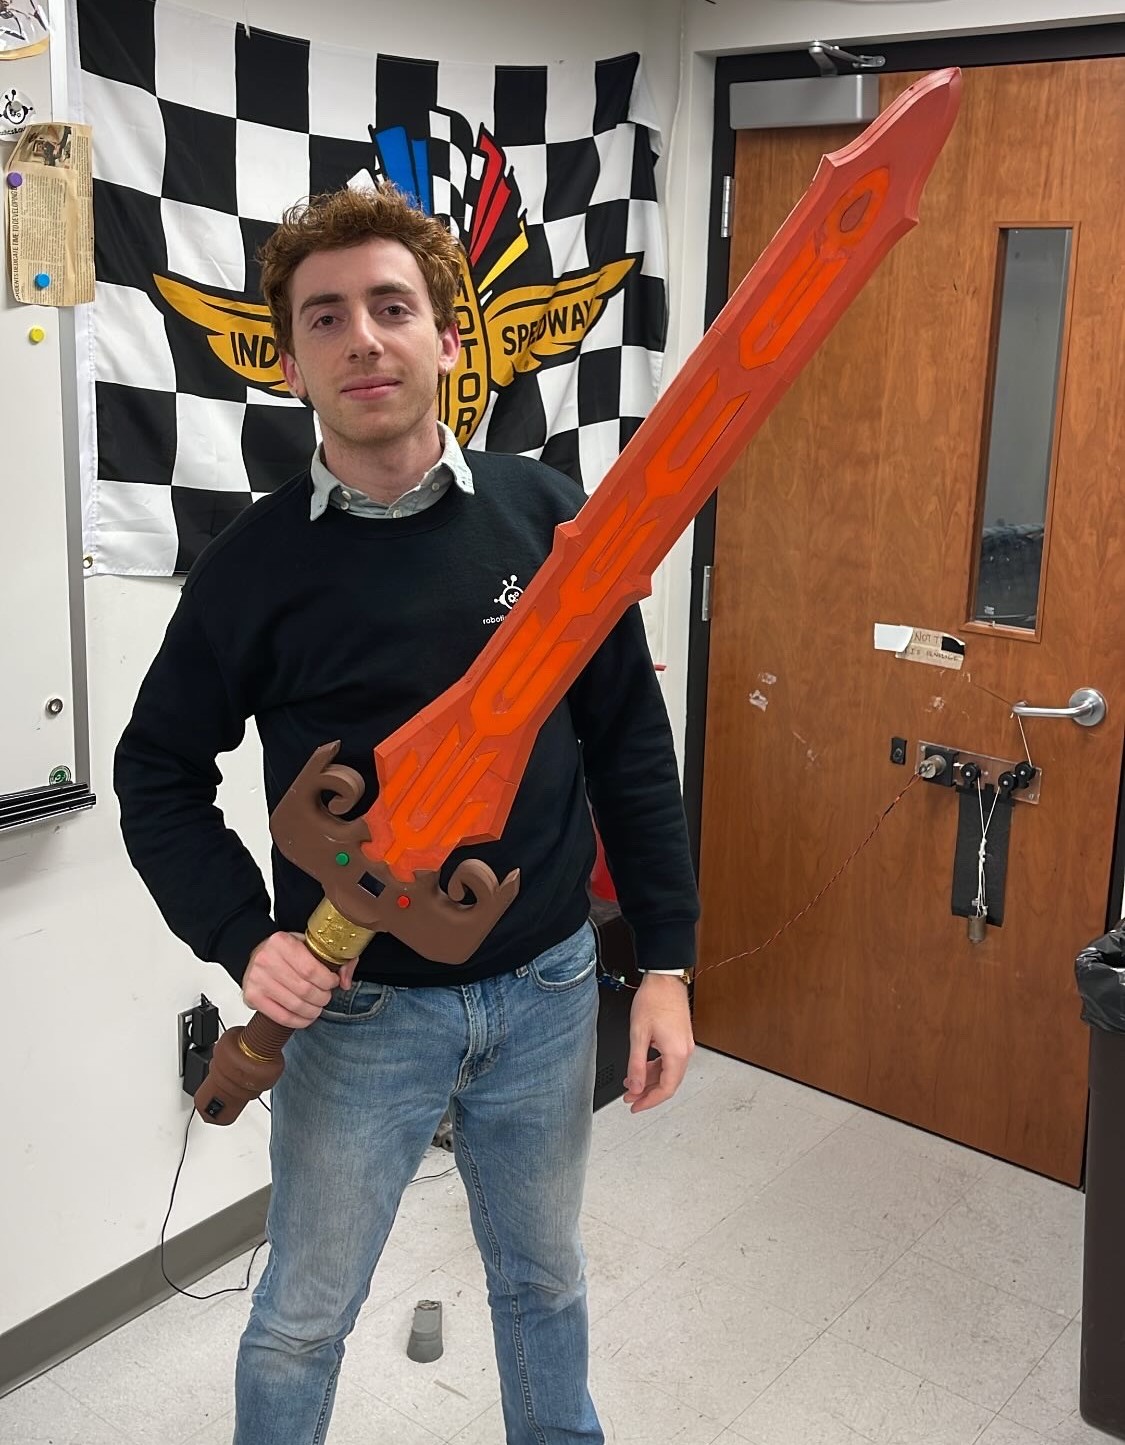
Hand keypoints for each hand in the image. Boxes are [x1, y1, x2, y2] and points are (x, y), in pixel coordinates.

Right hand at [242, 931, 356, 1028]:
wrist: (258, 953)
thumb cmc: (287, 950)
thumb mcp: (310, 944)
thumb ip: (335, 958)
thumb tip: (345, 982)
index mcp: (281, 942)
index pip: (311, 970)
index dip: (328, 981)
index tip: (333, 982)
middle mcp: (266, 959)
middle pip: (305, 990)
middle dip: (322, 998)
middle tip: (326, 996)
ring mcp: (257, 979)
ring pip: (295, 1005)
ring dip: (313, 1011)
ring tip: (317, 1007)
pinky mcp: (252, 997)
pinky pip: (282, 1017)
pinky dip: (299, 1021)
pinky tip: (306, 1017)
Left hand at [623, 973, 693, 1112]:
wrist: (665, 979)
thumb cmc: (654, 1000)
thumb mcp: (638, 1035)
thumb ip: (636, 1065)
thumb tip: (635, 1086)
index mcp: (676, 1052)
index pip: (666, 1089)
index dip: (649, 1101)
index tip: (635, 1106)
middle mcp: (685, 1051)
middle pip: (669, 1083)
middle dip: (648, 1093)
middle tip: (630, 1098)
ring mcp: (684, 1045)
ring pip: (669, 1073)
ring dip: (650, 1080)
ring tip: (631, 1083)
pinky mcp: (681, 1038)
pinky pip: (670, 1061)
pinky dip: (656, 1068)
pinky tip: (642, 1067)